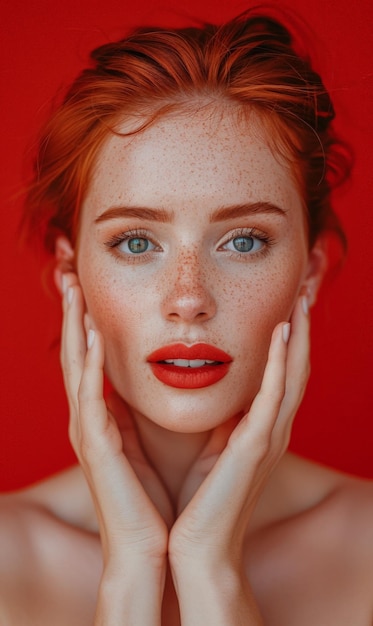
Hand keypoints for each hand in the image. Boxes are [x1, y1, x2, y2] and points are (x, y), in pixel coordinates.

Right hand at [60, 273, 170, 568]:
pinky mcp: (94, 446)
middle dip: (72, 310)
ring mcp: (87, 432)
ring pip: (74, 365)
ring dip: (72, 324)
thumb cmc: (160, 495)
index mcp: (106, 417)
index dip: (89, 320)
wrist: (156, 548)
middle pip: (76, 352)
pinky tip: (89, 333)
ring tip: (70, 286)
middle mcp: (90, 419)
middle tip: (69, 269)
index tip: (91, 284)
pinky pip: (87, 397)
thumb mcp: (159, 439)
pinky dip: (87, 363)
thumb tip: (181, 375)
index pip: (93, 357)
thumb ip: (157, 408)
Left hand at [169, 295, 309, 570]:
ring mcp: (267, 438)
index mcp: (259, 430)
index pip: (281, 375)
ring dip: (298, 335)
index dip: (288, 339)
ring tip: (300, 298)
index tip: (285, 303)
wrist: (194, 547)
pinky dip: (281, 362)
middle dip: (301, 329)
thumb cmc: (196, 499)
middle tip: (304, 290)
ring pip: (294, 375)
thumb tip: (210, 388)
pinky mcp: (254, 447)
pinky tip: (281, 332)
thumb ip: (217, 418)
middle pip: (296, 368)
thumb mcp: (208, 446)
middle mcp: (271, 430)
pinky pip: (274, 396)